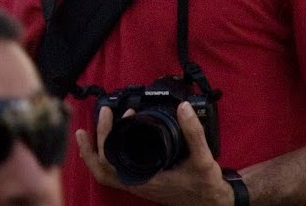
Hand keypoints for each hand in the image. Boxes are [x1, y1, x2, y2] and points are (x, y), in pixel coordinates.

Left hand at [76, 101, 232, 205]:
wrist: (212, 202)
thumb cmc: (206, 185)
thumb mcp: (203, 158)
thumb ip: (194, 133)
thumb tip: (183, 108)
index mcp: (145, 179)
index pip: (109, 161)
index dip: (103, 136)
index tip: (109, 114)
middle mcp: (137, 184)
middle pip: (99, 169)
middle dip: (92, 143)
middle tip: (101, 115)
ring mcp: (138, 185)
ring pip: (105, 173)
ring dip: (96, 151)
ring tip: (96, 127)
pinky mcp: (142, 183)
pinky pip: (115, 173)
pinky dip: (108, 157)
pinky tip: (113, 141)